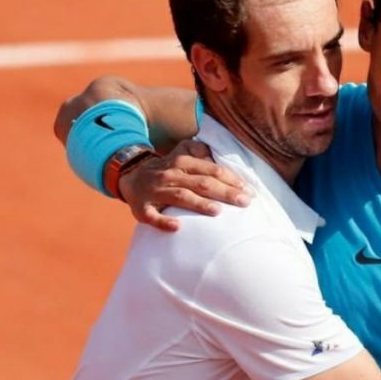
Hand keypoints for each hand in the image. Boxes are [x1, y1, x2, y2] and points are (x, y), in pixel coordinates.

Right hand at [119, 139, 251, 231]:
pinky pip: (153, 216)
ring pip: (180, 197)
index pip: (212, 170)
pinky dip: (164, 222)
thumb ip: (200, 152)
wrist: (130, 175)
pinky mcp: (142, 209)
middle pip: (201, 183)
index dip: (232, 180)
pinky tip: (177, 227)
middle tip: (245, 202)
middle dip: (225, 192)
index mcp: (182, 163)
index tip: (250, 191)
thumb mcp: (181, 154)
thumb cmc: (166, 168)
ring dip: (199, 204)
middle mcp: (170, 175)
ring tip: (218, 211)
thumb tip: (218, 154)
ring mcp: (155, 192)